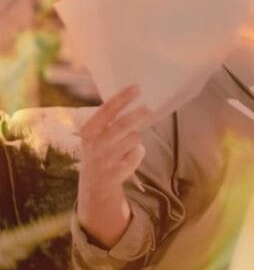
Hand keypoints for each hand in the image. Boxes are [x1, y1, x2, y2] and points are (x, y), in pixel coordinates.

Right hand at [76, 86, 150, 247]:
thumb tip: (132, 95)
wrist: (95, 182)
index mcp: (88, 130)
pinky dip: (138, 153)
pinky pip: (138, 154)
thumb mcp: (98, 133)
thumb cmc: (101, 149)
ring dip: (136, 138)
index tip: (137, 87)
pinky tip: (128, 157)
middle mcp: (95, 144)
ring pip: (133, 139)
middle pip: (122, 125)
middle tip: (148, 108)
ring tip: (129, 142)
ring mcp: (106, 158)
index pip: (106, 110)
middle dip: (137, 115)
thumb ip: (110, 118)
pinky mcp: (117, 171)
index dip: (122, 98)